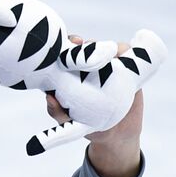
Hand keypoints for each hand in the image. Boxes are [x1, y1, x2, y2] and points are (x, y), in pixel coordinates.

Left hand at [47, 35, 143, 176]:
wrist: (118, 133)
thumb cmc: (88, 126)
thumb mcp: (70, 123)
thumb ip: (58, 112)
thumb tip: (48, 97)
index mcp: (70, 77)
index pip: (63, 57)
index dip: (61, 49)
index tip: (61, 51)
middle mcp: (88, 67)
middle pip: (83, 46)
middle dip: (80, 43)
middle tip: (80, 44)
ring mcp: (108, 66)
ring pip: (105, 47)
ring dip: (104, 47)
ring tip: (103, 55)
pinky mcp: (127, 68)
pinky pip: (126, 52)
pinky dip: (123, 51)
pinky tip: (121, 58)